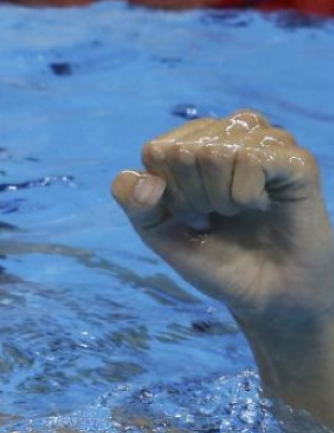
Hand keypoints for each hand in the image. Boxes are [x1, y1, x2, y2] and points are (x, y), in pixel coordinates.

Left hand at [112, 110, 333, 328]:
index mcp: (191, 144)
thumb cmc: (215, 259)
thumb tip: (146, 180)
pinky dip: (245, 193)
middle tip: (219, 215)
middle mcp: (228, 135)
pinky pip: (252, 158)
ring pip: (215, 150)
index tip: (189, 214)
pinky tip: (262, 205)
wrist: (267, 297)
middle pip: (182, 150)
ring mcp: (264, 143)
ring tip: (239, 209)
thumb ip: (135, 203)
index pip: (156, 151)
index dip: (166, 193)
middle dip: (193, 196)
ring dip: (219, 195)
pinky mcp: (296, 160)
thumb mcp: (160, 233)